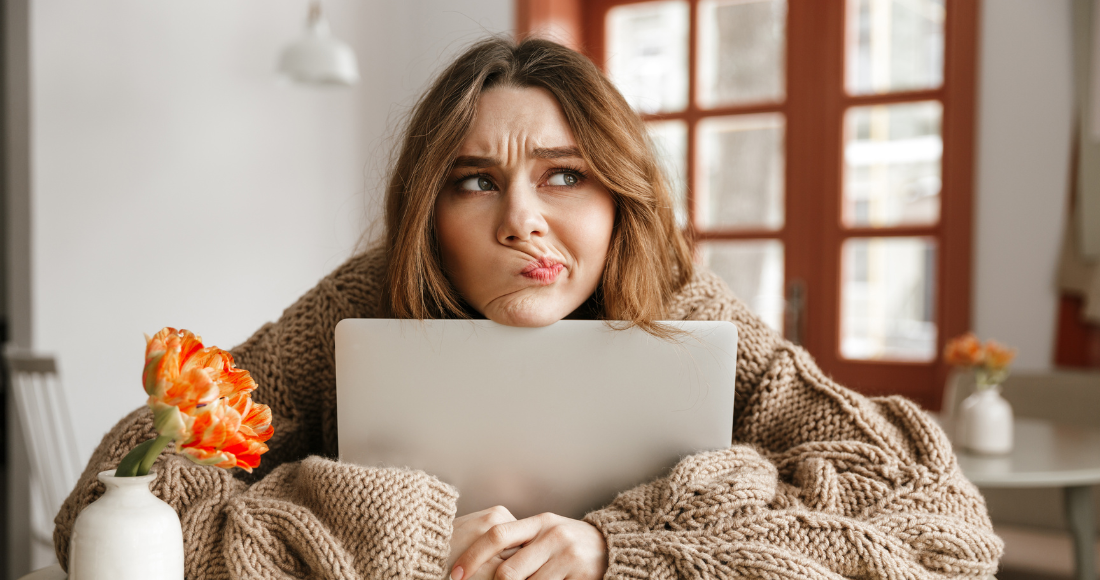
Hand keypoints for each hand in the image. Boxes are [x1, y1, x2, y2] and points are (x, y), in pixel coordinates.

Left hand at [450, 512, 607, 579]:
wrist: (612, 548)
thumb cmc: (568, 543)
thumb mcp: (545, 533)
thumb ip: (519, 541)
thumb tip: (476, 559)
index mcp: (539, 522)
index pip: (497, 535)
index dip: (472, 556)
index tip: (455, 574)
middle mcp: (552, 536)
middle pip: (508, 571)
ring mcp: (568, 557)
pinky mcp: (580, 577)